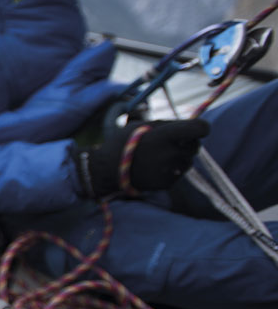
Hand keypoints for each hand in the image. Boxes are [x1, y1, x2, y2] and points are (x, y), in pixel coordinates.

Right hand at [72, 118, 209, 198]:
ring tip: (157, 156)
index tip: (196, 128)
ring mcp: (171, 170)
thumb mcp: (142, 125)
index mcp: (167, 135)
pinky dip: (171, 169)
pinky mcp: (168, 183)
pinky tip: (154, 167)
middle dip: (187, 143)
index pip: (201, 128)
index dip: (201, 127)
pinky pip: (178, 172)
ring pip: (188, 160)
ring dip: (179, 157)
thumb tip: (188, 126)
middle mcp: (172, 153)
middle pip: (196, 145)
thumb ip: (167, 125)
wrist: (106, 170)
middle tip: (170, 143)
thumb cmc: (123, 143)